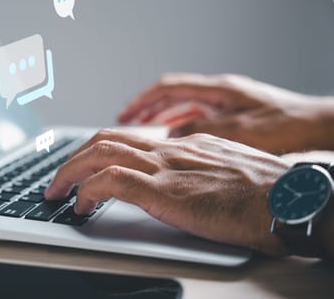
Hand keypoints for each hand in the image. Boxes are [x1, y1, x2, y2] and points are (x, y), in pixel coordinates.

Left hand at [45, 129, 290, 254]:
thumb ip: (197, 170)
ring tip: (57, 191)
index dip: (99, 150)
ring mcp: (164, 167)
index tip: (85, 165)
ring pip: (100, 153)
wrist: (287, 199)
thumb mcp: (225, 171)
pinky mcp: (164, 190)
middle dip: (74, 158)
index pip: (129, 139)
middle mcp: (169, 149)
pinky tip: (82, 206)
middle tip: (58, 178)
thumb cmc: (265, 193)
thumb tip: (178, 181)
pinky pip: (110, 181)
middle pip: (105, 139)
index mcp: (183, 145)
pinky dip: (87, 191)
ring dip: (70, 172)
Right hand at [117, 73, 333, 153]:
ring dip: (163, 117)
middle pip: (173, 95)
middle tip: (127, 121)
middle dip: (147, 108)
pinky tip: (177, 139)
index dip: (143, 101)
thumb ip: (200, 131)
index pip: (169, 88)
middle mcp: (221, 93)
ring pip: (186, 107)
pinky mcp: (235, 116)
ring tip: (145, 130)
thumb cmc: (288, 126)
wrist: (319, 126)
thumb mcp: (238, 131)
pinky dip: (182, 125)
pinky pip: (199, 117)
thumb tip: (169, 136)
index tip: (125, 113)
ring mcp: (228, 103)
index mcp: (219, 90)